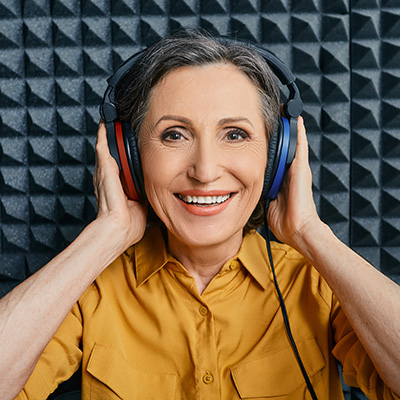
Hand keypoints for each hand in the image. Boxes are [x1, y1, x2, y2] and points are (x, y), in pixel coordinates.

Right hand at [93, 122, 146, 248]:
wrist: (119, 229)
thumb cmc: (128, 224)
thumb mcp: (141, 206)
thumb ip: (145, 195)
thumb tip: (155, 189)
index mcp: (117, 186)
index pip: (119, 165)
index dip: (122, 154)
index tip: (126, 143)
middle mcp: (108, 178)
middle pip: (111, 154)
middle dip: (113, 139)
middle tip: (117, 123)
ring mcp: (104, 173)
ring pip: (106, 148)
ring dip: (108, 134)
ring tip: (111, 119)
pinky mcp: (104, 170)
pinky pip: (102, 147)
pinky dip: (104, 135)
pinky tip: (106, 123)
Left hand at [266, 117, 321, 251]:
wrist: (298, 229)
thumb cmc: (286, 221)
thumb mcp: (268, 203)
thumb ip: (263, 192)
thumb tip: (249, 189)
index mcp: (283, 180)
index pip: (276, 158)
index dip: (270, 145)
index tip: (263, 133)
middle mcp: (292, 172)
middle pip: (285, 147)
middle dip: (280, 133)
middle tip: (274, 115)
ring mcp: (298, 170)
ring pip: (294, 144)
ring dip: (289, 128)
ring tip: (285, 111)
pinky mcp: (302, 169)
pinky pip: (300, 147)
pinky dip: (299, 133)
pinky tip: (296, 120)